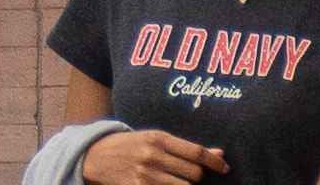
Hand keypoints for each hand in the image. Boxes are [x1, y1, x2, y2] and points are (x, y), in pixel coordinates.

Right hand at [78, 134, 223, 184]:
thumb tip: (220, 154)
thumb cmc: (131, 146)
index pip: (196, 152)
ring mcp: (146, 175)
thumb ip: (185, 147)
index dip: (214, 162)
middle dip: (197, 176)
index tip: (224, 168)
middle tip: (191, 175)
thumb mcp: (155, 139)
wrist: (95, 156)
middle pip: (194, 174)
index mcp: (157, 138)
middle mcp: (152, 155)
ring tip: (180, 181)